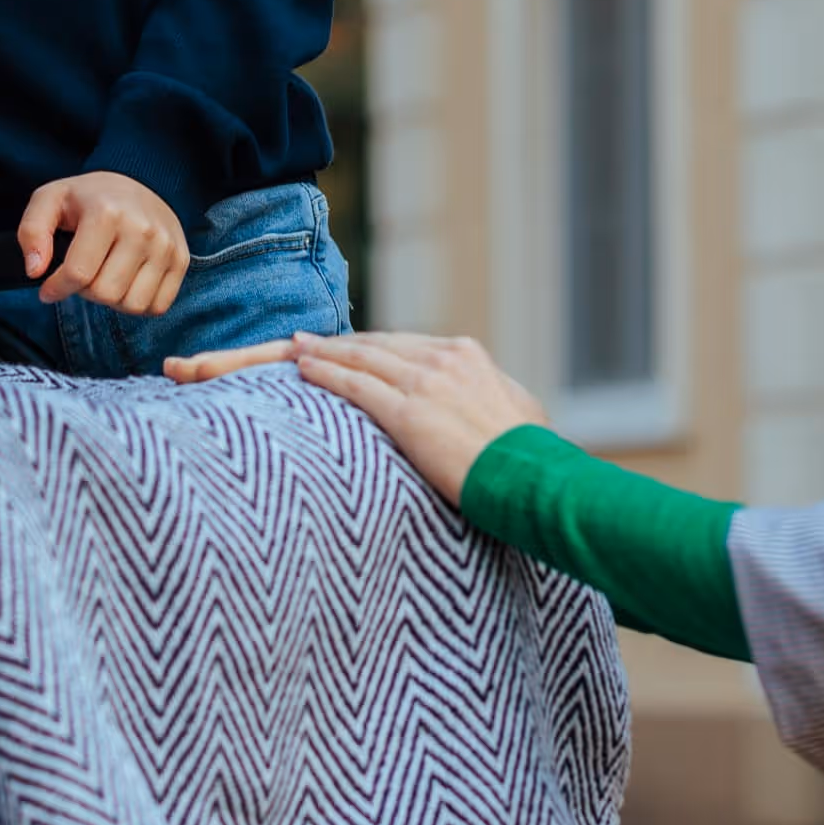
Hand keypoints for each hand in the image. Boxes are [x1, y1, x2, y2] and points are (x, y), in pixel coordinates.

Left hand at [17, 171, 188, 316]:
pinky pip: (157, 306)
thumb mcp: (50, 200)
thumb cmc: (89, 197)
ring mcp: (166, 246)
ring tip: (106, 276)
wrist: (139, 183)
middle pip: (106, 294)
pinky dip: (137, 303)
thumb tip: (35, 271)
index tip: (49, 287)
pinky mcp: (181, 261)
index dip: (56, 289)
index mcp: (107, 213)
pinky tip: (127, 282)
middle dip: (86, 292)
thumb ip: (32, 232)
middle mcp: (143, 230)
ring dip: (113, 300)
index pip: (78, 274)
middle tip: (84, 273)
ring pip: (133, 305)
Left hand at [165, 331, 542, 506]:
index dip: (362, 348)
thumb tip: (491, 410)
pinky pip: (356, 384)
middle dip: (329, 347)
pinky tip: (299, 366)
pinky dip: (325, 372)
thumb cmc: (531, 463)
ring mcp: (426, 381)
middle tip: (295, 343)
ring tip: (284, 349)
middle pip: (371, 345)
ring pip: (357, 357)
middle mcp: (443, 357)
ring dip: (315, 352)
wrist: (538, 481)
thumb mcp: (516, 418)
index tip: (336, 349)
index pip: (399, 346)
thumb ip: (491, 401)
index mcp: (467, 356)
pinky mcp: (410, 410)